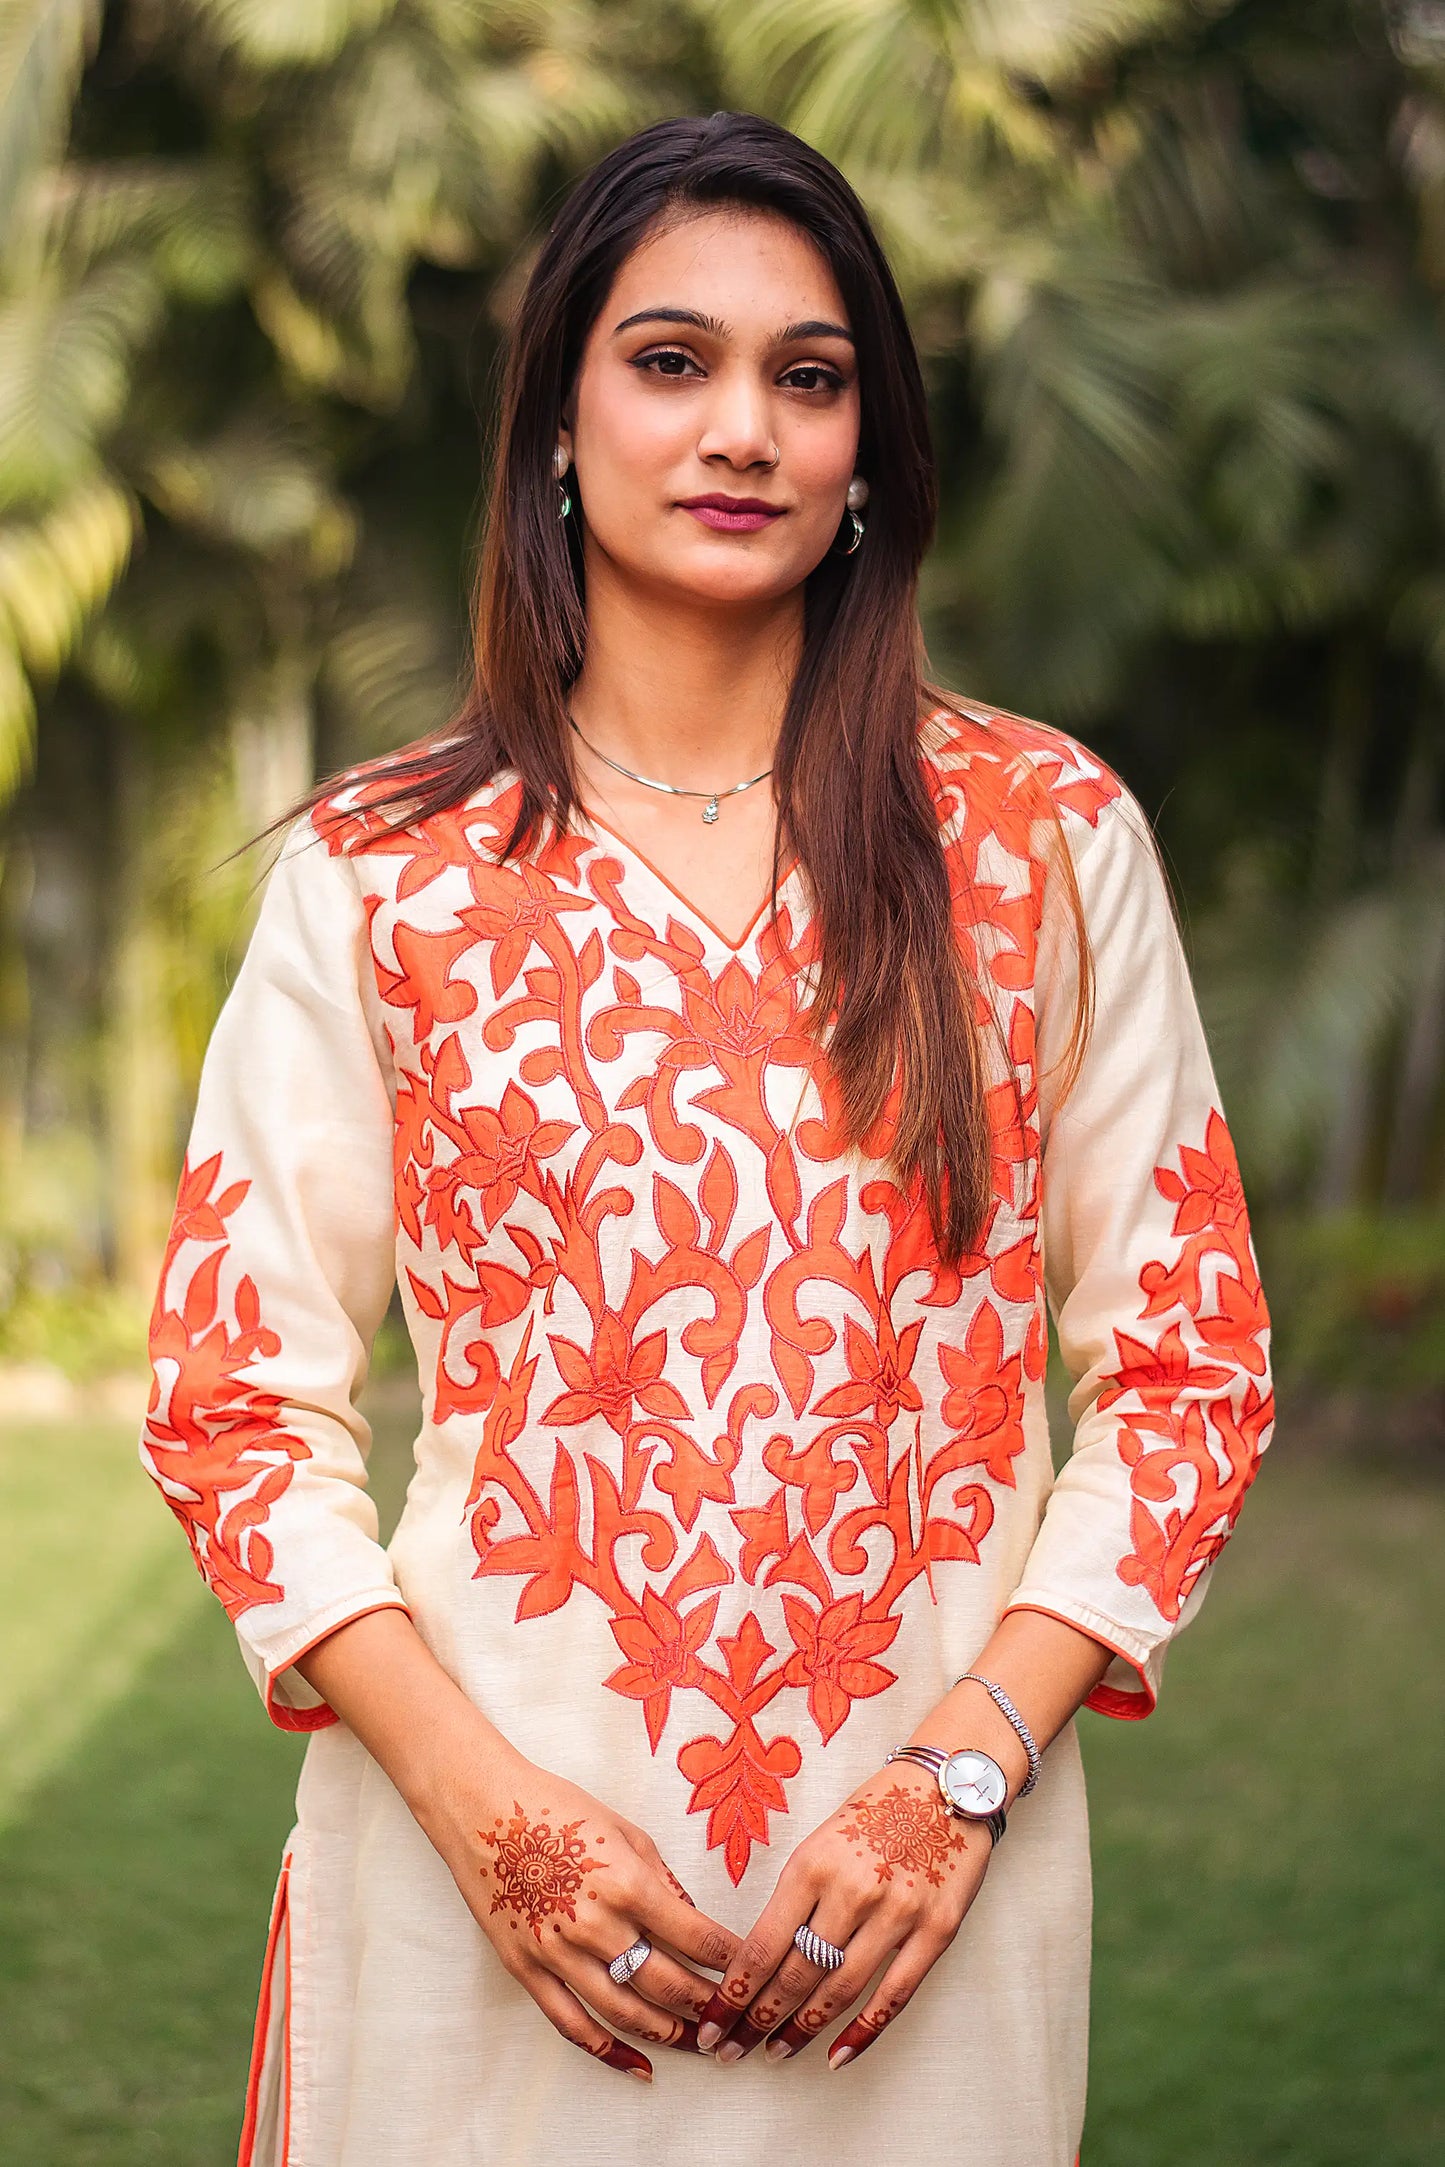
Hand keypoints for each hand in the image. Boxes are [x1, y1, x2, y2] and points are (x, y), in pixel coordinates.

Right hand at [418, 1748, 739, 2082]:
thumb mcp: (624, 1831)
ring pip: (626, 2014)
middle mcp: (597, 1925)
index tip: (752, 1973)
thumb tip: (694, 1919)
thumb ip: (663, 1879)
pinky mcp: (528, 1969)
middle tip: (733, 2019)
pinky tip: (638, 2066)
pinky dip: (608, 2052)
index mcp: (628, 1883)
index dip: (731, 1961)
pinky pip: (572, 2024)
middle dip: (709, 2006)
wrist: (483, 1809)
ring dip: (668, 2034)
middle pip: (668, 1984)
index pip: (696, 1938)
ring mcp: (559, 1953)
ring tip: (699, 2044)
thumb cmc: (556, 1808)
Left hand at [695, 1760, 990, 2067]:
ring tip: (776, 2052)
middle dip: (757, 2019)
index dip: (734, 1992)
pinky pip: (894, 1994)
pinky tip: (836, 2054)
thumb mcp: (822, 1839)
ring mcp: (897, 1913)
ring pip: (839, 1990)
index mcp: (813, 1864)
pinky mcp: (936, 1930)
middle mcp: (852, 1891)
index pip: (763, 1945)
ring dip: (803, 2029)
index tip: (711, 2022)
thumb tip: (764, 1956)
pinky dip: (863, 2031)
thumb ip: (797, 1894)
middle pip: (796, 1974)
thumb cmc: (878, 1808)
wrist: (949, 1782)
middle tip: (730, 2049)